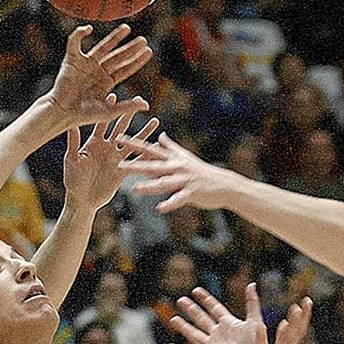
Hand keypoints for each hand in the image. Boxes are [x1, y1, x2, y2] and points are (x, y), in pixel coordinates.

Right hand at [46, 24, 152, 127]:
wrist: (62, 112)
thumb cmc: (83, 115)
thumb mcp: (109, 112)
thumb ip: (127, 107)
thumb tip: (147, 105)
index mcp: (107, 81)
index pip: (125, 68)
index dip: (137, 61)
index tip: (149, 51)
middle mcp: (98, 70)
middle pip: (117, 56)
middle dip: (130, 48)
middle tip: (143, 40)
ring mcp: (85, 64)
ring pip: (102, 47)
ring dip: (114, 38)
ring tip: (127, 28)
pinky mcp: (72, 60)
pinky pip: (75, 44)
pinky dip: (79, 35)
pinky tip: (88, 29)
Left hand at [64, 94, 159, 209]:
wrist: (82, 200)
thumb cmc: (72, 180)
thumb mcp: (71, 160)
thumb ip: (74, 143)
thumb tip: (72, 125)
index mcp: (93, 142)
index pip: (102, 122)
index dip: (108, 110)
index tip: (115, 96)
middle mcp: (106, 146)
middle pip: (120, 127)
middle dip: (130, 115)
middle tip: (140, 102)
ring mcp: (116, 157)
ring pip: (133, 141)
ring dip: (144, 132)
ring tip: (155, 121)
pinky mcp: (124, 169)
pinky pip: (137, 159)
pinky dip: (146, 152)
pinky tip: (156, 145)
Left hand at [117, 133, 239, 212]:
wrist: (224, 184)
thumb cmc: (202, 171)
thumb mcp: (185, 156)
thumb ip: (171, 147)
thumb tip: (160, 135)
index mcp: (173, 160)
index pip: (150, 150)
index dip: (134, 144)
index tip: (118, 138)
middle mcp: (177, 168)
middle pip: (153, 166)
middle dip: (136, 165)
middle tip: (119, 165)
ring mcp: (185, 180)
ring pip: (164, 183)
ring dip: (149, 186)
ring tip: (135, 189)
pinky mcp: (192, 193)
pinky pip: (179, 199)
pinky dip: (169, 204)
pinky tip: (160, 208)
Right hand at [166, 283, 311, 343]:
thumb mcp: (255, 320)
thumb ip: (252, 303)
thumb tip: (251, 284)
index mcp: (229, 324)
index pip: (215, 308)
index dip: (206, 299)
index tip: (196, 290)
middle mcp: (219, 334)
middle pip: (202, 319)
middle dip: (191, 309)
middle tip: (181, 300)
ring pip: (194, 334)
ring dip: (183, 327)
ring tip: (173, 318)